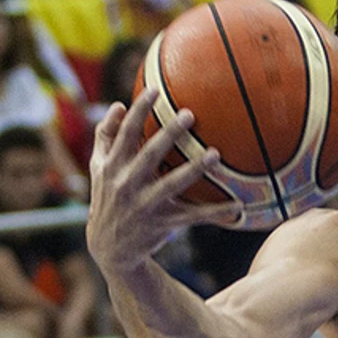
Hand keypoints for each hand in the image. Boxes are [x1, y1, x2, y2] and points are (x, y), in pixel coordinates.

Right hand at [87, 89, 243, 270]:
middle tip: (190, 114)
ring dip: (194, 170)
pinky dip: (216, 212)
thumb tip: (118, 105)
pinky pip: (193, 216)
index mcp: (111, 167)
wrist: (108, 247)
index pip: (124, 135)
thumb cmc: (108, 196)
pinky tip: (239, 204)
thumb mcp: (99, 169)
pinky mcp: (163, 223)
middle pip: (148, 155)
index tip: (155, 91)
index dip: (138, 112)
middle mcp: (126, 184)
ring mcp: (145, 205)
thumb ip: (105, 137)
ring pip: (171, 184)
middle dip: (167, 135)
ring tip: (215, 153)